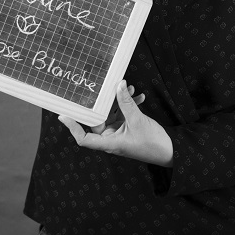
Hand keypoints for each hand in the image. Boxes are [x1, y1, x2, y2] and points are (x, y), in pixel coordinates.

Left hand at [59, 80, 173, 166]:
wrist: (171, 150)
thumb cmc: (153, 143)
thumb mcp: (137, 120)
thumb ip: (126, 102)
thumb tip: (118, 85)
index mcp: (110, 143)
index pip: (84, 139)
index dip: (73, 128)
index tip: (63, 115)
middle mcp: (112, 139)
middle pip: (99, 119)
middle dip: (105, 102)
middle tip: (109, 87)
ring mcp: (120, 133)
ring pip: (112, 113)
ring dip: (120, 100)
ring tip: (130, 89)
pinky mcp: (129, 128)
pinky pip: (123, 113)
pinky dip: (129, 104)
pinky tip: (138, 96)